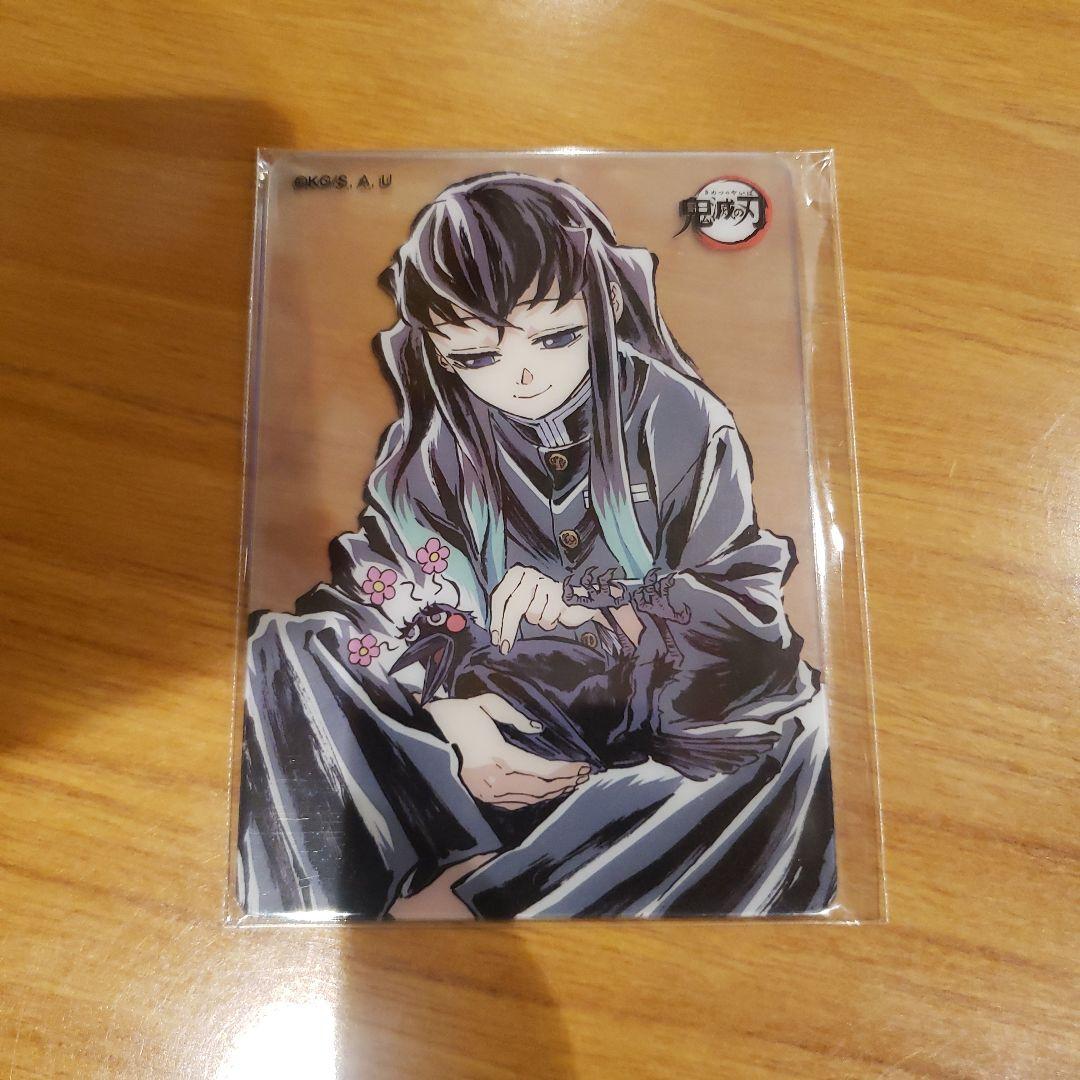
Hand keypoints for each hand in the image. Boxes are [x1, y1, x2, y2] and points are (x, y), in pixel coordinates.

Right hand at [426, 693, 590, 808]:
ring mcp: (486, 791)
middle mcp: (493, 779)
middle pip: (538, 788)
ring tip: (571, 783)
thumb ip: (514, 716)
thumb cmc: (455, 715)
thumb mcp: (484, 704)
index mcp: (496, 755)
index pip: (540, 769)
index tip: (584, 765)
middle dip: (564, 782)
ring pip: (527, 799)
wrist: (425, 734)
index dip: (565, 769)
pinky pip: (514, 802)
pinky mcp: (480, 795)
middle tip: (584, 775)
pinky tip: (545, 791)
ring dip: (552, 792)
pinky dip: (534, 798)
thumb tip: (537, 730)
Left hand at [489, 564, 593, 653]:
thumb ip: (508, 607)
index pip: (500, 596)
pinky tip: (555, 615)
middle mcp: (530, 574)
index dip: (496, 619)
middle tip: (504, 647)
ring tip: (545, 614)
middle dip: (508, 629)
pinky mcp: (560, 593)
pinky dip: (549, 622)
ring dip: (537, 621)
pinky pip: (547, 617)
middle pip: (514, 606)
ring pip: (532, 614)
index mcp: (516, 573)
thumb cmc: (544, 601)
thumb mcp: (524, 598)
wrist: (578, 597)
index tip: (495, 638)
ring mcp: (546, 582)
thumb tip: (495, 633)